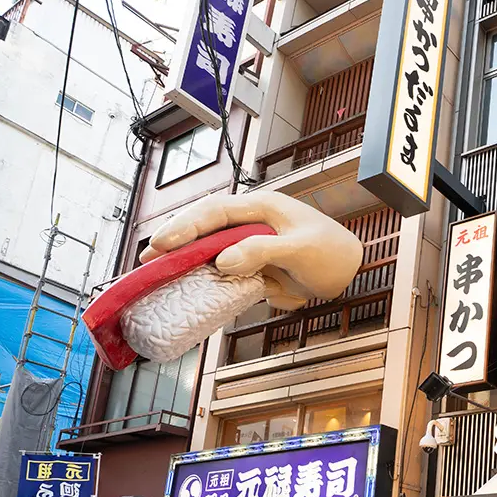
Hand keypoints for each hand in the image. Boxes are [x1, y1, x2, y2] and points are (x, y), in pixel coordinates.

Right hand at [139, 192, 363, 310]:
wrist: (349, 272)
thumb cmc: (331, 253)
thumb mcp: (300, 250)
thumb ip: (262, 252)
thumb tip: (222, 261)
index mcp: (260, 208)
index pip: (215, 212)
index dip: (187, 226)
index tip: (164, 242)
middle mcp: (248, 223)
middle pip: (203, 227)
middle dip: (174, 241)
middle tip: (148, 259)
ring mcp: (247, 246)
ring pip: (207, 250)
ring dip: (183, 261)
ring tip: (154, 272)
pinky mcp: (249, 267)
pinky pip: (220, 272)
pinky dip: (201, 280)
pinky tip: (183, 288)